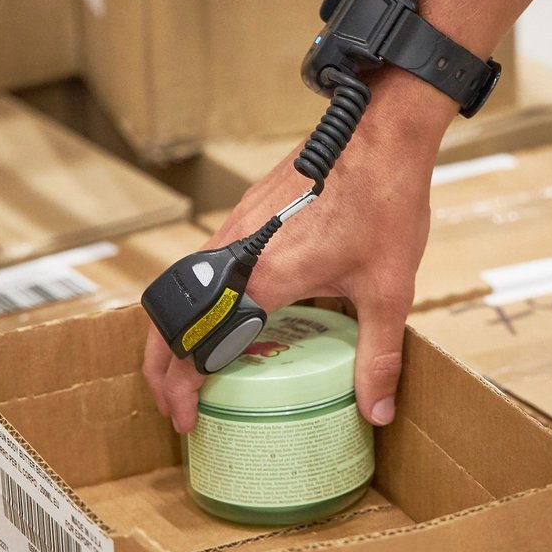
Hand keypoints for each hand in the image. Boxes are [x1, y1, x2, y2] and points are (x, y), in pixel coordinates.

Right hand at [143, 73, 455, 433]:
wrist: (380, 131)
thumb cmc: (384, 201)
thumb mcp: (388, 290)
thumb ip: (378, 355)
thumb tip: (376, 410)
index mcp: (263, 277)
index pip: (197, 345)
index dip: (181, 389)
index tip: (184, 420)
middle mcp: (237, 249)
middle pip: (171, 318)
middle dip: (162, 369)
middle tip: (175, 405)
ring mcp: (237, 226)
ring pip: (186, 288)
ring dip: (178, 333)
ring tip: (193, 369)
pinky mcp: (248, 211)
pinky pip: (208, 264)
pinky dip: (200, 300)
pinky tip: (226, 317)